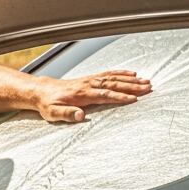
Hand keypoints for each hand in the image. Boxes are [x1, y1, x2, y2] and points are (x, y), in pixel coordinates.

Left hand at [34, 69, 150, 121]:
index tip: (134, 99)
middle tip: (148, 88)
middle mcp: (88, 85)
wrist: (40, 91)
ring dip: (130, 79)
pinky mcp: (90, 79)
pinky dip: (121, 72)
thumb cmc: (47, 104)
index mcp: (81, 94)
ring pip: (113, 78)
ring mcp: (90, 80)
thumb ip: (66, 114)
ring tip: (146, 82)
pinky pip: (108, 74)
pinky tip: (132, 73)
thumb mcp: (53, 113)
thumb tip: (81, 116)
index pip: (104, 95)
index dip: (119, 97)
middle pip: (113, 84)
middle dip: (132, 86)